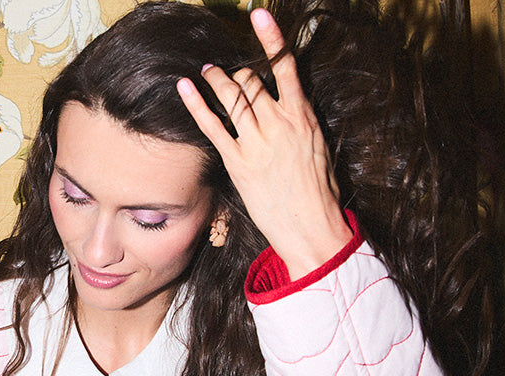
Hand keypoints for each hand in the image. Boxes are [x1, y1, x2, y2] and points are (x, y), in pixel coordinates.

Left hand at [177, 7, 350, 278]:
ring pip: (233, 98)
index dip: (270, 39)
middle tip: (226, 72)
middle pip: (252, 82)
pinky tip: (185, 88)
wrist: (311, 226)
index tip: (259, 16)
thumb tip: (289, 112)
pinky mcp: (239, 162)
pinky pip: (214, 126)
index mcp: (302, 116)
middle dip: (238, 73)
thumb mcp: (317, 149)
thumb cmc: (319, 193)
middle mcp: (278, 123)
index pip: (284, 67)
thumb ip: (300, 125)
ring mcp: (257, 142)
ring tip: (207, 71)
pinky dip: (197, 105)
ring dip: (217, 80)